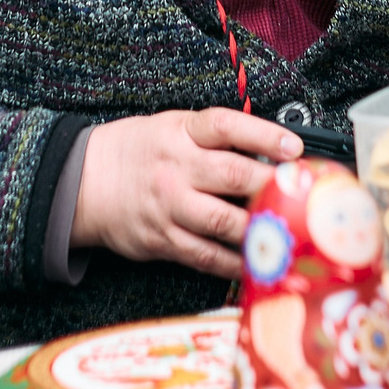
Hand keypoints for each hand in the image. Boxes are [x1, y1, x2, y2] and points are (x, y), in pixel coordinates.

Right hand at [70, 107, 302, 277]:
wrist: (84, 182)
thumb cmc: (138, 152)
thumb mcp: (170, 127)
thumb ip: (213, 138)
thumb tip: (269, 154)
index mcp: (179, 133)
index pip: (226, 127)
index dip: (264, 136)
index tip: (294, 148)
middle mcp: (175, 168)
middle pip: (232, 175)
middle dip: (273, 186)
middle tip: (303, 195)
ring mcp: (169, 206)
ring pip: (223, 221)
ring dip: (261, 229)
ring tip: (289, 232)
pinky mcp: (163, 239)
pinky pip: (207, 256)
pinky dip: (237, 262)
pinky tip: (260, 260)